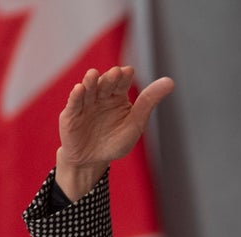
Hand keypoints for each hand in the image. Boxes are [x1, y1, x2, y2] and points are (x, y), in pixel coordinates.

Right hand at [55, 66, 174, 200]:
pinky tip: (80, 89)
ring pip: (88, 90)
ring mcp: (85, 104)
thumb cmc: (115, 142)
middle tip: (116, 73)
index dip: (124, 77)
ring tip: (94, 74)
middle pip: (105, 84)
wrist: (93, 161)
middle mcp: (100, 97)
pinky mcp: (70, 115)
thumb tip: (170, 81)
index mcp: (117, 97)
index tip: (128, 71)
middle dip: (109, 79)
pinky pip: (74, 104)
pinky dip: (76, 96)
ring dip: (90, 82)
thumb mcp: (135, 123)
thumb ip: (149, 102)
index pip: (121, 83)